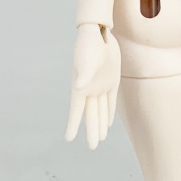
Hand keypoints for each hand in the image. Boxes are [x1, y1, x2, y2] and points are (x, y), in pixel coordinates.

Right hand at [64, 24, 120, 149]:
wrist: (99, 32)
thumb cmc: (88, 44)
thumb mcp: (86, 58)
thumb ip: (83, 73)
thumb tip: (80, 87)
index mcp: (80, 87)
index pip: (76, 111)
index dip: (73, 125)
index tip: (69, 139)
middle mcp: (89, 89)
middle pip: (91, 115)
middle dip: (91, 131)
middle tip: (92, 147)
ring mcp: (100, 85)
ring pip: (101, 110)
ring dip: (100, 124)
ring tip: (100, 139)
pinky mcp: (112, 81)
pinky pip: (110, 101)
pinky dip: (109, 113)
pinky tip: (108, 122)